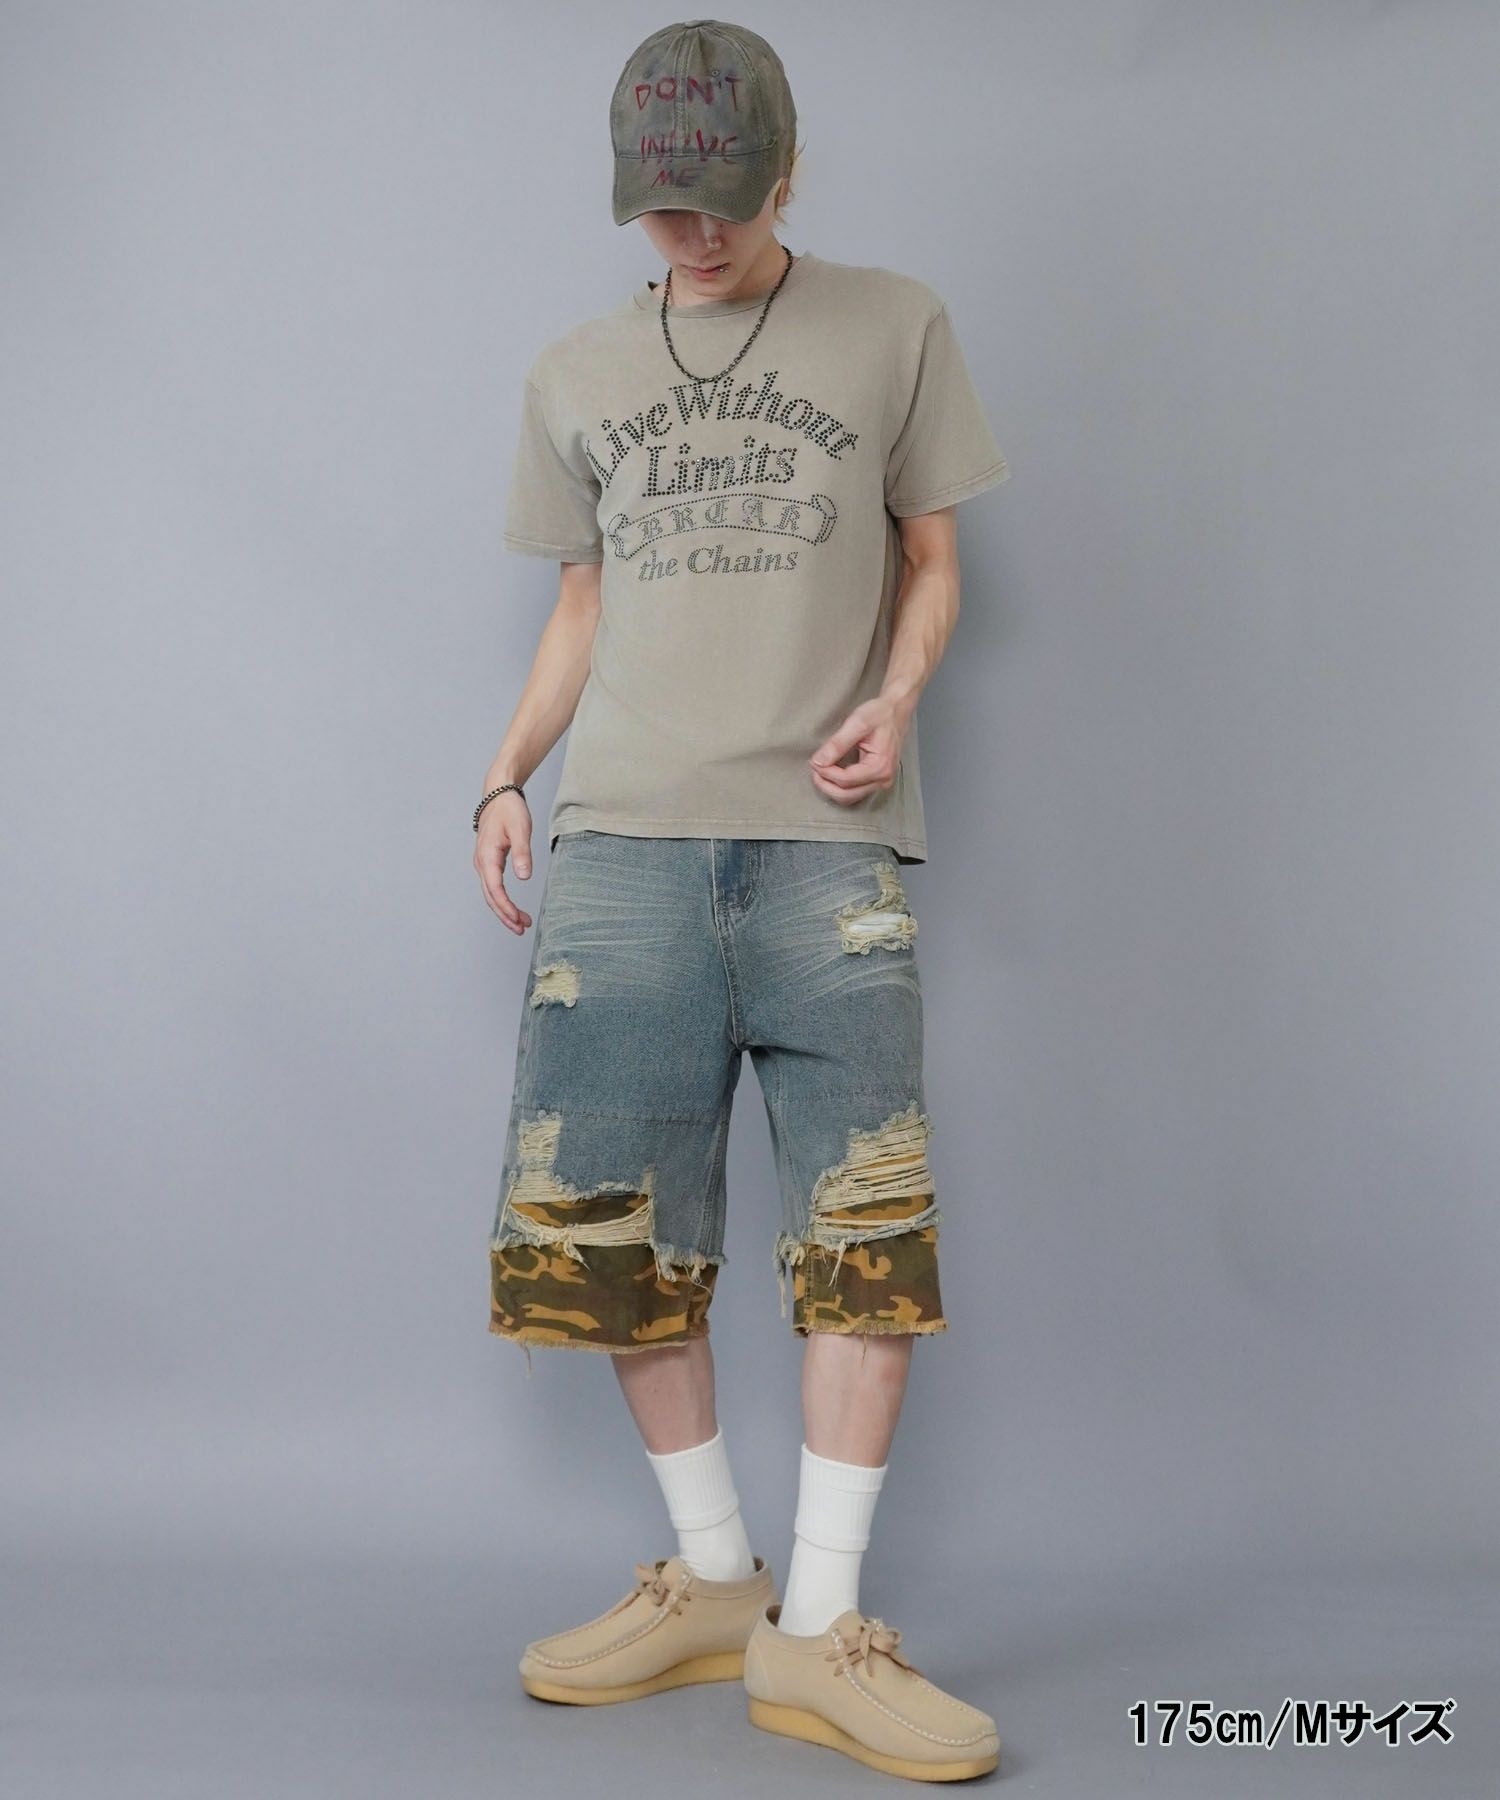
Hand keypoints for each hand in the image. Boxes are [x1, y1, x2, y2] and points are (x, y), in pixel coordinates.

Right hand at [473, 791, 533, 934]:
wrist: (498, 794)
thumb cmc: (509, 810)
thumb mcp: (521, 829)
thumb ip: (522, 853)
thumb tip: (524, 877)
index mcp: (487, 856)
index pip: (495, 890)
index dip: (506, 907)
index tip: (519, 919)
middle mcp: (481, 862)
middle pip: (490, 897)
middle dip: (505, 915)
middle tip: (522, 929)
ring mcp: (483, 863)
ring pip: (490, 894)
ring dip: (504, 910)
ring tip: (521, 924)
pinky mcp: (488, 861)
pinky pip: (493, 886)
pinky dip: (502, 899)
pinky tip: (513, 907)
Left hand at [808, 695, 911, 805]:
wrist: (895, 711)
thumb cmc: (879, 714)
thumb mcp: (857, 723)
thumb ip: (837, 743)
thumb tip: (819, 761)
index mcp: (880, 766)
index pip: (845, 780)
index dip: (826, 773)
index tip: (814, 761)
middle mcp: (883, 779)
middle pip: (846, 795)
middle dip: (826, 784)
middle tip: (815, 767)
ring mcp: (881, 782)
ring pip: (849, 798)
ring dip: (831, 788)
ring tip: (821, 771)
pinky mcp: (878, 781)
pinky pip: (855, 793)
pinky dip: (840, 788)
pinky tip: (832, 774)